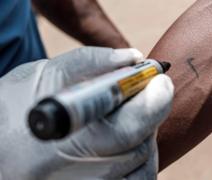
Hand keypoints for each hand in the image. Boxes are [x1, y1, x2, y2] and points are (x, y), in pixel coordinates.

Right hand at [0, 47, 173, 179]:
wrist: (0, 149)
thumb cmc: (13, 110)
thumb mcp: (41, 76)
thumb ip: (90, 63)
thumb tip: (133, 59)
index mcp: (54, 142)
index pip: (123, 130)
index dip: (152, 103)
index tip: (161, 81)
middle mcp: (68, 176)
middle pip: (136, 149)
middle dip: (148, 116)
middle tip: (143, 95)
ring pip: (140, 168)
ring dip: (141, 139)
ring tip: (121, 120)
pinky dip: (135, 161)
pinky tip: (119, 144)